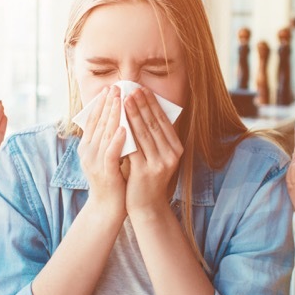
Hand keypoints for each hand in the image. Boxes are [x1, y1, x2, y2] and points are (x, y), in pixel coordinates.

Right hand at [77, 85, 127, 218]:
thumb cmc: (112, 178)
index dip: (101, 103)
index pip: (93, 120)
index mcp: (87, 146)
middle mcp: (87, 152)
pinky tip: (125, 129)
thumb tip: (121, 117)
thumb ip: (110, 138)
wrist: (108, 207)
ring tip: (122, 100)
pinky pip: (111, 153)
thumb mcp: (108, 154)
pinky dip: (117, 140)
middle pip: (98, 123)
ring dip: (114, 116)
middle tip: (117, 87)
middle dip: (108, 104)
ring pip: (104, 134)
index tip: (110, 88)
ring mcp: (95, 162)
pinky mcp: (105, 172)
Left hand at [123, 87, 182, 219]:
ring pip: (144, 133)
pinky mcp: (146, 172)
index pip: (163, 122)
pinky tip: (118, 121)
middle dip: (142, 105)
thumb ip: (153, 137)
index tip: (142, 89)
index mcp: (176, 149)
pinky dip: (126, 132)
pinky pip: (133, 147)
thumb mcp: (156, 156)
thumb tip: (142, 109)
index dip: (153, 104)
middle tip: (132, 89)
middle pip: (154, 125)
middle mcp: (171, 155)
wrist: (146, 206)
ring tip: (124, 99)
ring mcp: (160, 164)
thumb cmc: (148, 178)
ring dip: (133, 114)